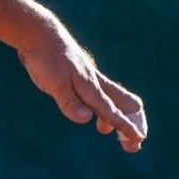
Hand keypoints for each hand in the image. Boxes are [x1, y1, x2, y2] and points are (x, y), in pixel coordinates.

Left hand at [18, 33, 148, 151]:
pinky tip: (99, 120)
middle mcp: (96, 83)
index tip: (139, 139)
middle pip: (126, 104)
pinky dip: (107, 111)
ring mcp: (91, 80)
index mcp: (91, 87)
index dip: (126, 126)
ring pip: (115, 100)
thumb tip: (87, 119)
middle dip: (132, 123)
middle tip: (133, 143)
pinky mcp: (83, 78)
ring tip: (110, 133)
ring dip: (119, 118)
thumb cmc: (46, 59)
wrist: (40, 35)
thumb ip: (70, 102)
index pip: (112, 111)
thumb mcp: (54, 83)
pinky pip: (103, 97)